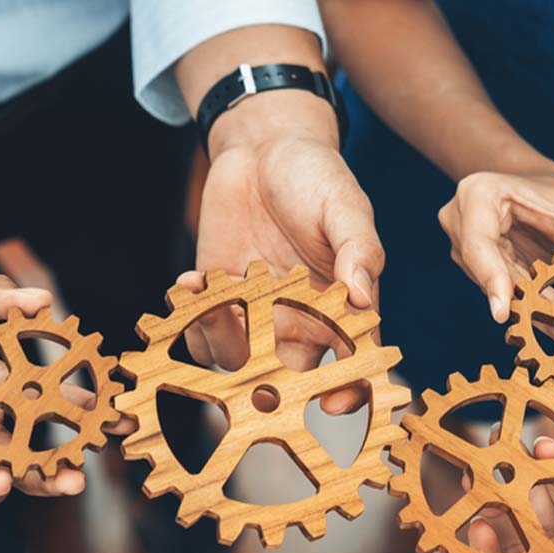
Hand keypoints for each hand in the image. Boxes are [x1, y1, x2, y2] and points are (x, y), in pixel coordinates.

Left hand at [190, 91, 381, 413]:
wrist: (263, 145)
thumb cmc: (316, 176)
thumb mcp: (345, 208)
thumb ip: (357, 253)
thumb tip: (364, 298)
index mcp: (340, 304)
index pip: (352, 359)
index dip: (348, 390)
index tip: (333, 406)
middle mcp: (299, 316)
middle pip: (288, 372)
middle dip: (269, 384)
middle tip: (251, 372)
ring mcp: (255, 308)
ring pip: (239, 354)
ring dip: (223, 342)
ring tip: (220, 306)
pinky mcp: (218, 290)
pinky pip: (200, 320)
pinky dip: (189, 310)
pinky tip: (191, 281)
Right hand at [438, 170, 553, 322]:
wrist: (531, 186)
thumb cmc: (549, 191)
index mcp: (477, 196)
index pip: (480, 244)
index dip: (491, 278)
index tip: (503, 312)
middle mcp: (460, 222)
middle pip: (486, 273)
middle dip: (522, 302)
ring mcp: (464, 248)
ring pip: (494, 288)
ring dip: (528, 307)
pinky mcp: (474, 268)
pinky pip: (502, 291)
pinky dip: (528, 305)